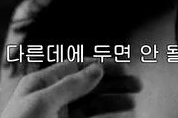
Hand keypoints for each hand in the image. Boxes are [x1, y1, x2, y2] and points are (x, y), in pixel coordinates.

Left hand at [0, 60, 139, 117]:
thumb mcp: (42, 103)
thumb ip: (70, 85)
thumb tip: (96, 68)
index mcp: (41, 84)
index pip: (75, 67)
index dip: (99, 65)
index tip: (123, 67)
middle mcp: (51, 98)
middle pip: (87, 85)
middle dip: (112, 83)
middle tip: (137, 84)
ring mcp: (58, 117)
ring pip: (92, 105)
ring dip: (113, 101)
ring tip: (133, 101)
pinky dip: (105, 117)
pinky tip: (120, 116)